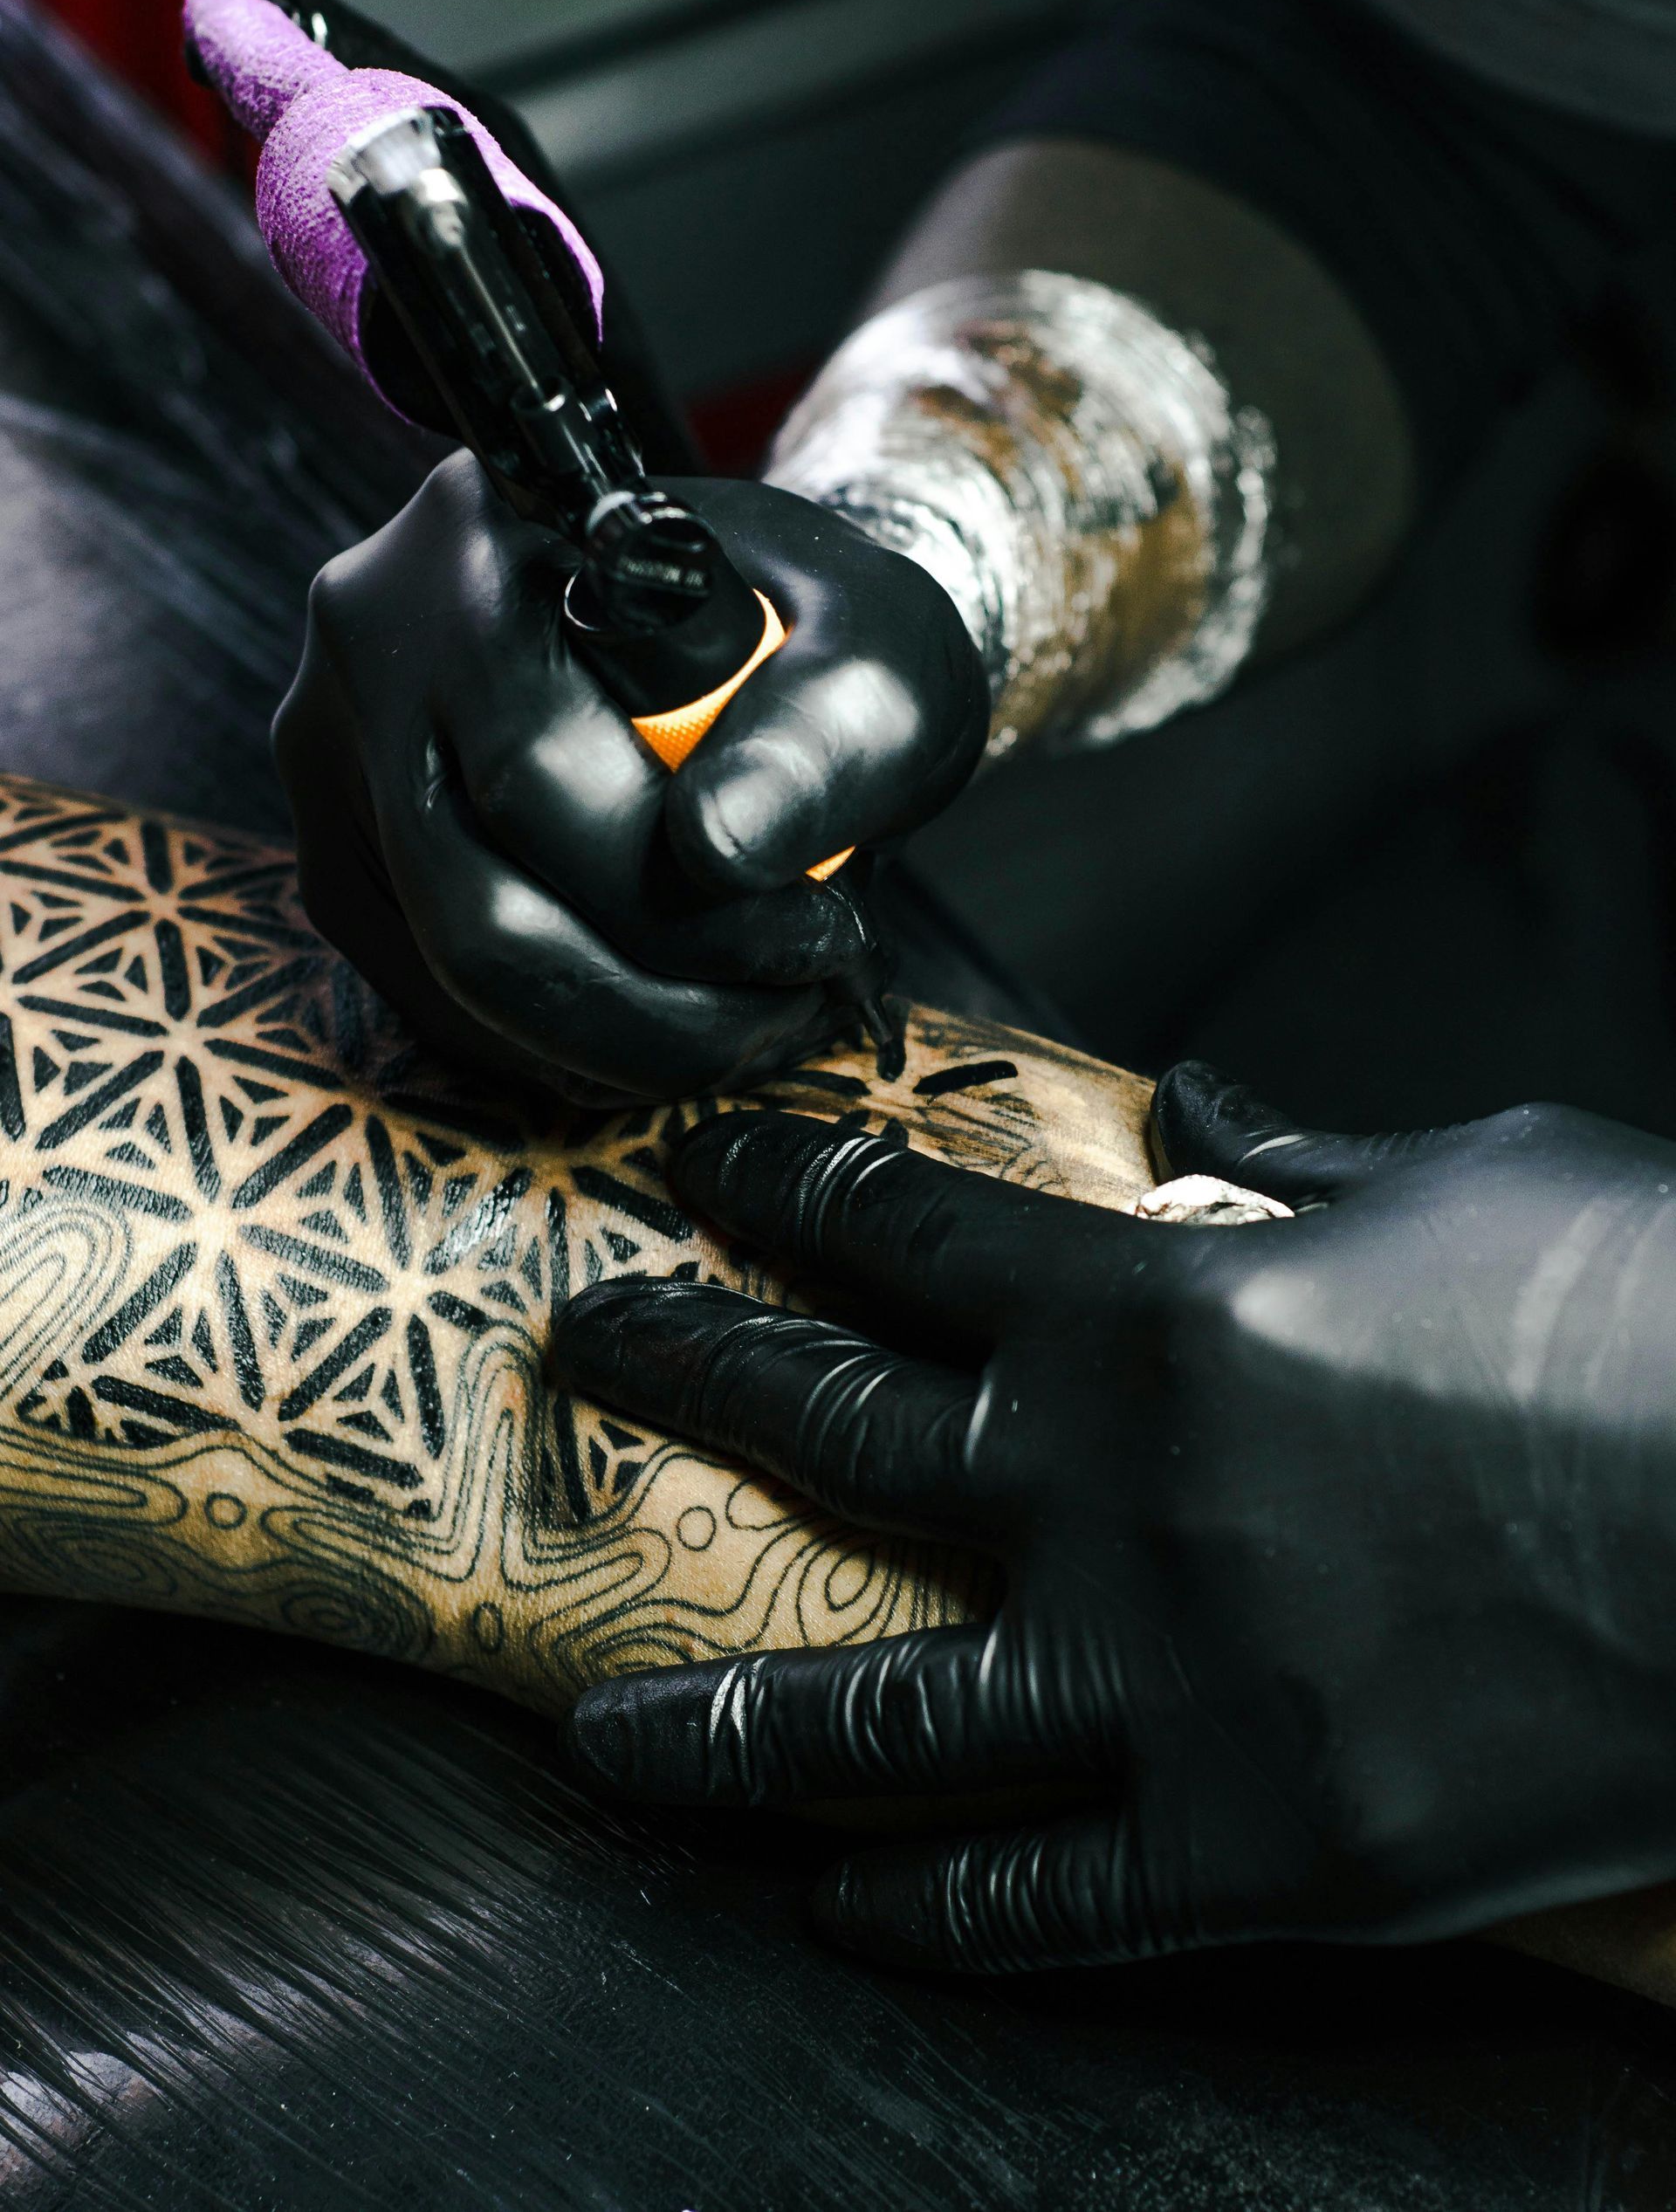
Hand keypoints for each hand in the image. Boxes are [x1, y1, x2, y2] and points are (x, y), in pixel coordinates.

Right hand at [274, 455, 987, 1102]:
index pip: (535, 771)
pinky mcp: (340, 853)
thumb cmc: (815, 628)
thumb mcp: (880, 646)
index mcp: (485, 535)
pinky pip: (430, 1001)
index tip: (823, 936)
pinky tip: (668, 1019)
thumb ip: (821, 732)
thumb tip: (719, 850)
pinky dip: (560, 1044)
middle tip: (791, 1014)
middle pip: (471, 905)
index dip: (685, 903)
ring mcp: (331, 750)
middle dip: (653, 1007)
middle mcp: (373, 633)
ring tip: (751, 1024)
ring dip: (616, 1044)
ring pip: (443, 978)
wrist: (753, 625)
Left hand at [558, 1071, 1675, 1971]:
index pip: (902, 1233)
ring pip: (872, 1717)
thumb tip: (1202, 1120)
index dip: (783, 1193)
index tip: (703, 1179)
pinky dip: (931, 1909)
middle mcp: (1118, 1494)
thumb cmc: (1656, 1312)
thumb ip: (1300, 1157)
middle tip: (591, 1349)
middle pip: (829, 1426)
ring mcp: (1177, 1687)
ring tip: (602, 1741)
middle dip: (687, 1371)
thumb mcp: (1470, 1175)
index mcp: (1157, 1309)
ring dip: (714, 1730)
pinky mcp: (1271, 1850)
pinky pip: (1047, 1900)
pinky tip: (849, 1908)